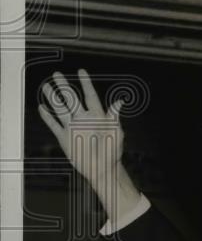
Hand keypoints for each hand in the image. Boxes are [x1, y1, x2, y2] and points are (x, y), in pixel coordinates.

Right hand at [39, 69, 139, 221]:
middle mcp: (83, 119)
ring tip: (46, 87)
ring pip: (60, 109)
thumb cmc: (113, 151)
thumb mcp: (117, 133)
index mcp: (97, 116)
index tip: (81, 71)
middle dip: (64, 86)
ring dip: (53, 98)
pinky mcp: (64, 138)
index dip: (86, 83)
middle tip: (56, 74)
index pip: (90, 96)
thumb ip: (114, 118)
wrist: (102, 169)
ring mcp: (73, 127)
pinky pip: (54, 125)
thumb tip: (119, 102)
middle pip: (71, 99)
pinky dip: (48, 117)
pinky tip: (42, 108)